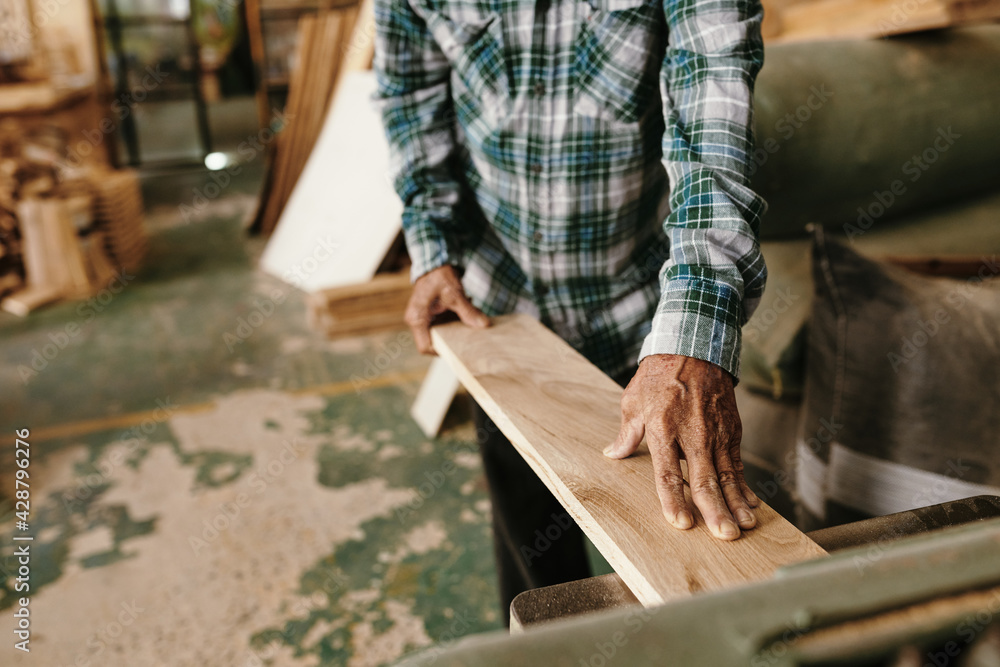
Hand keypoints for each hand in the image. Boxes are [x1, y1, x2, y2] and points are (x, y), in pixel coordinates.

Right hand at [405, 264, 489, 353]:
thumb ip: (468, 311)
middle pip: (432, 342)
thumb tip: (483, 325)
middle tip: (466, 339)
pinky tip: (462, 316)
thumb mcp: (455, 294)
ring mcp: (422, 318)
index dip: (441, 351)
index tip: (459, 347)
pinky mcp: (429, 315)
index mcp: (417, 318)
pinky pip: (440, 326)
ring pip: (437, 335)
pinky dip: (452, 324)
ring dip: (452, 332)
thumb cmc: (439, 276)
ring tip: (465, 325)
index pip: (425, 347)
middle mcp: (416, 320)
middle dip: (450, 342)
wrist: (434, 262)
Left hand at [605, 354, 758, 539]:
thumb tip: (612, 454)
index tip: (681, 523)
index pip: (668, 472)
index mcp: (663, 428)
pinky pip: (738, 463)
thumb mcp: (633, 400)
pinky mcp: (732, 429)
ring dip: (736, 503)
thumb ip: (627, 432)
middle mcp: (693, 433)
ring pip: (727, 474)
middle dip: (715, 510)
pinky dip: (744, 485)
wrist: (694, 347)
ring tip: (744, 527)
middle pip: (704, 478)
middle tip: (725, 535)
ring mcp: (716, 432)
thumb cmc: (658, 376)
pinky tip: (751, 504)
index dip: (674, 499)